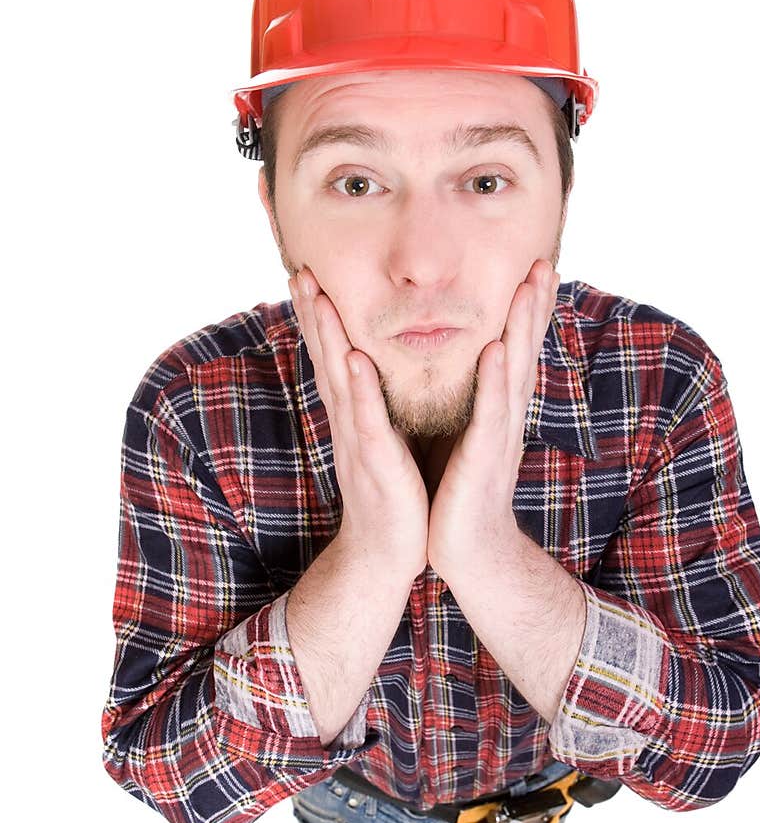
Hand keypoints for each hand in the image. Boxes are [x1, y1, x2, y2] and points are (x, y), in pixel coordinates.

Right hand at [288, 268, 428, 579]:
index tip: (310, 273)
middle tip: (301, 268)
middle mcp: (348, 421)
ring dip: (328, 336)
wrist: (390, 554)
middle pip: (326, 357)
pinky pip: (369, 421)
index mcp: (355, 414)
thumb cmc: (395, 496)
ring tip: (317, 295)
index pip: (334, 355)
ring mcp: (358, 441)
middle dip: (313, 312)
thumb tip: (374, 373)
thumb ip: (376, 407)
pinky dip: (363, 389)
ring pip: (339, 379)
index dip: (320, 316)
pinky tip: (357, 358)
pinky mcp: (377, 464)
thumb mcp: (384, 441)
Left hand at [427, 258, 559, 579]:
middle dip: (534, 306)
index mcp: (497, 409)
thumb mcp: (463, 436)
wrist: (465, 550)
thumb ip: (470, 401)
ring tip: (530, 287)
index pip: (514, 349)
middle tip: (545, 261)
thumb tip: (469, 367)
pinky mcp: (483, 459)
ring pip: (513, 372)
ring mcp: (499, 436)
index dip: (526, 310)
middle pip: (523, 351)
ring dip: (522, 328)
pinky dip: (493, 380)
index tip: (534, 266)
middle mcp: (506, 416)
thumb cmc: (457, 492)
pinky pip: (489, 414)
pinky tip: (495, 348)